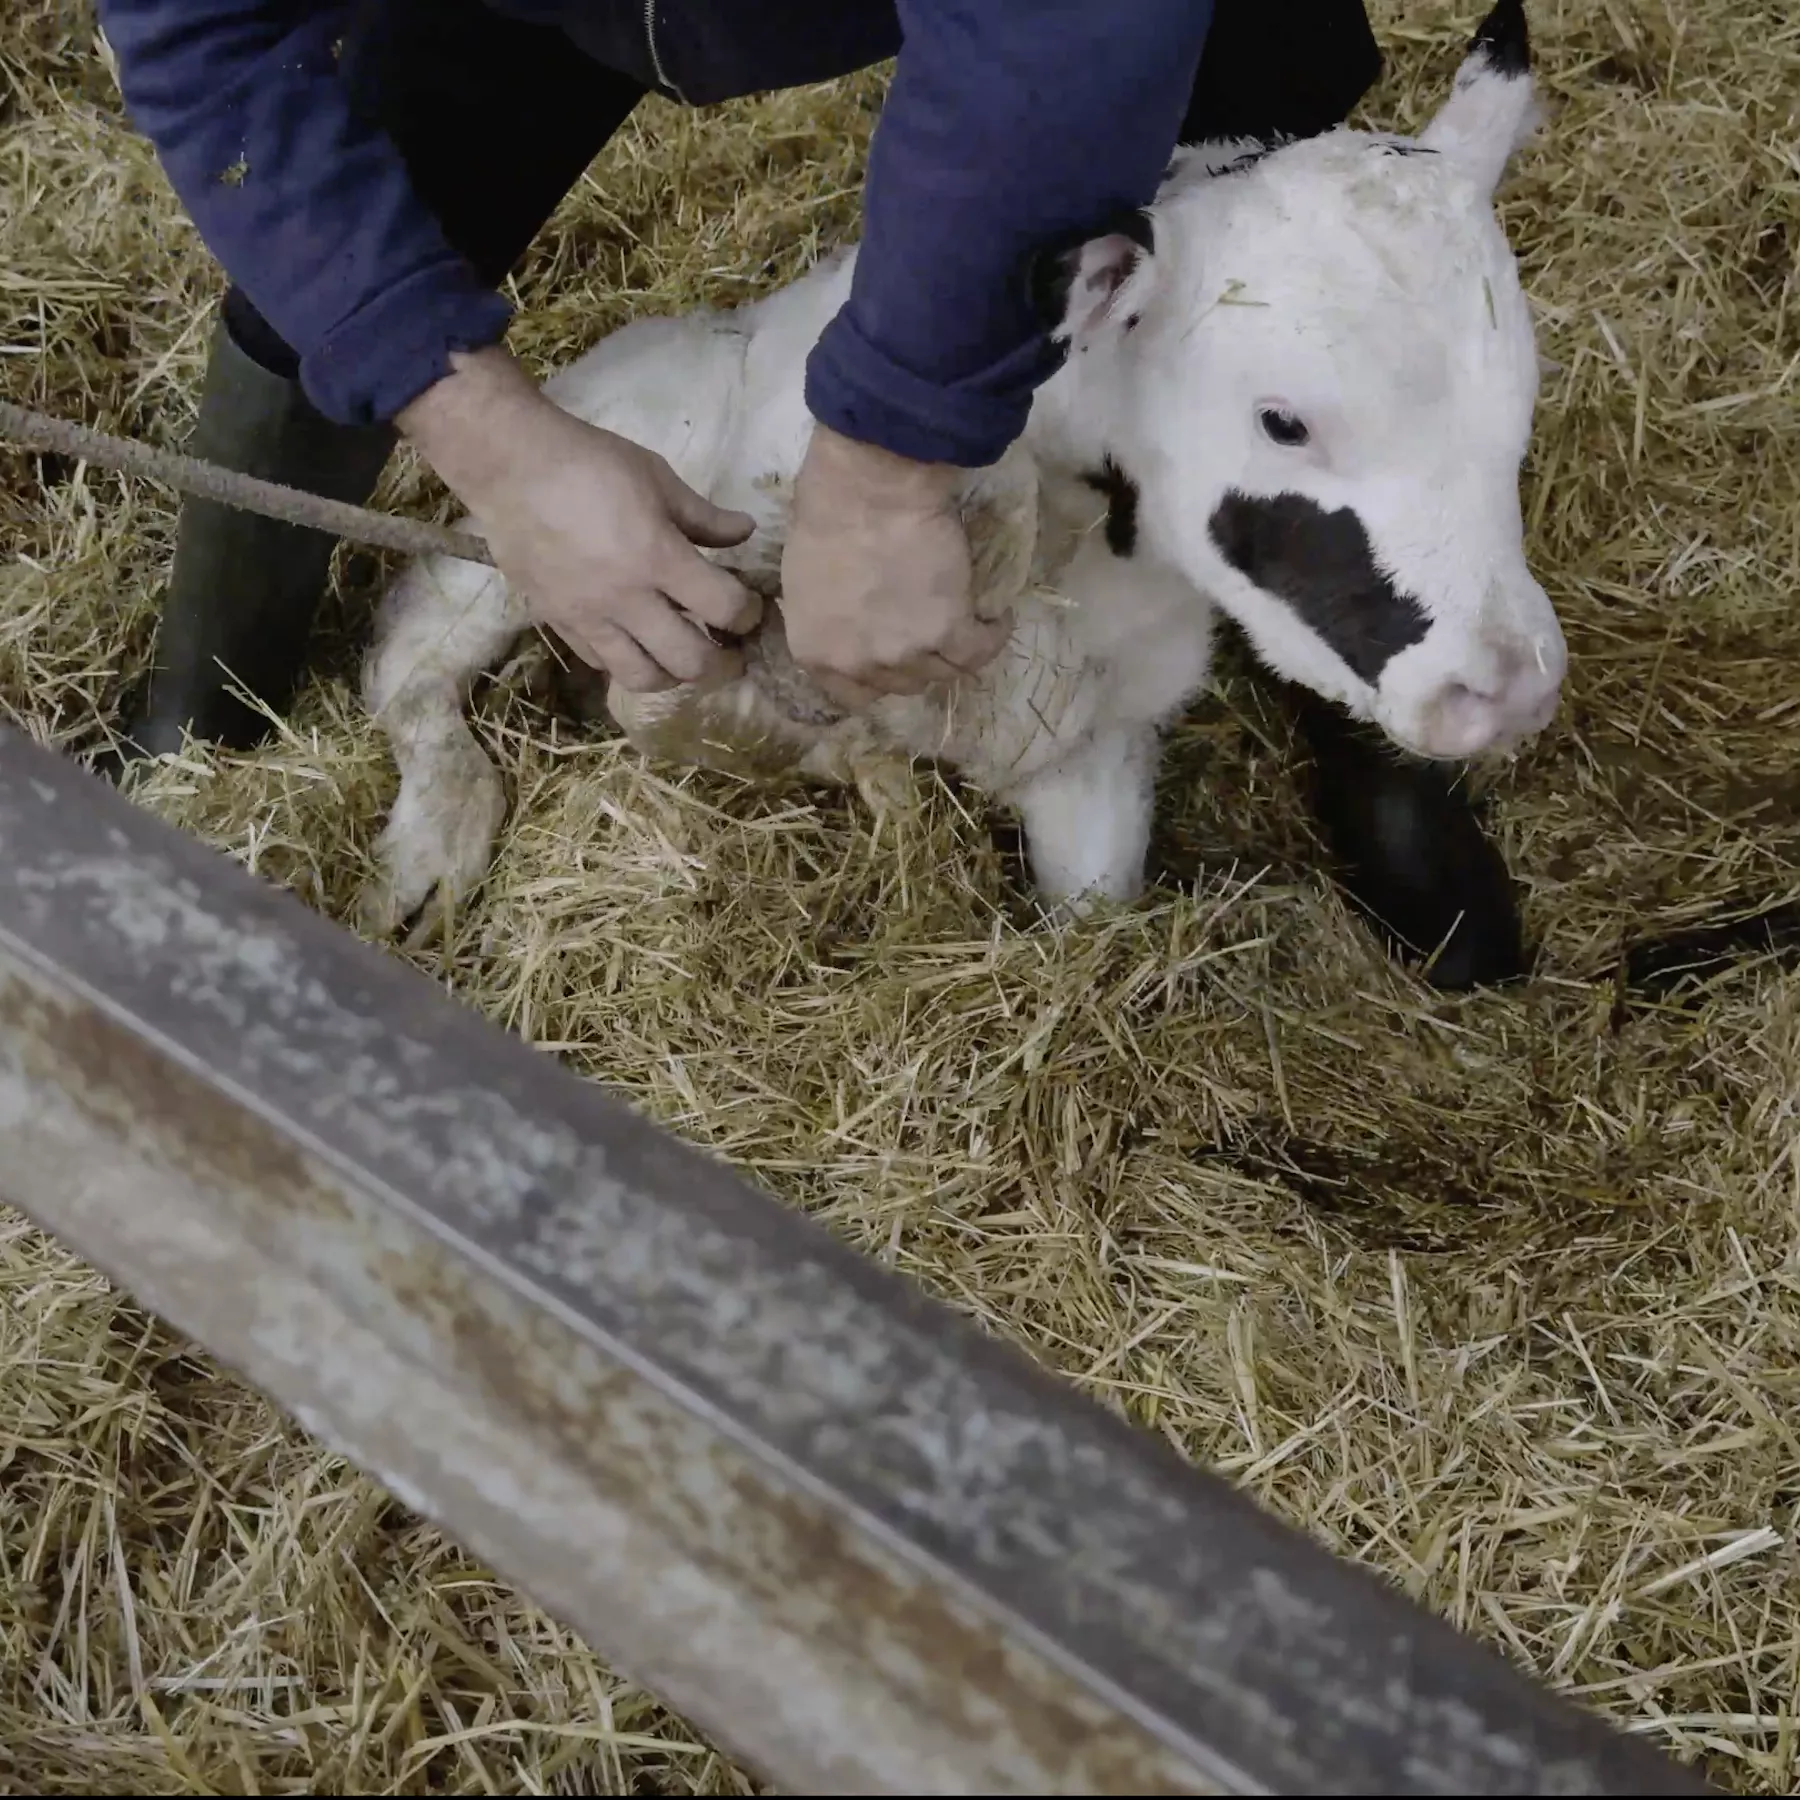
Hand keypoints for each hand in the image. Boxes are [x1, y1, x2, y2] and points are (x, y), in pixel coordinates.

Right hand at [398, 345, 760, 691]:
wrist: (510, 466)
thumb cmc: (590, 462)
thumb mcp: (657, 478)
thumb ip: (704, 517)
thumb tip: (744, 532)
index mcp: (657, 557)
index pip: (724, 608)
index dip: (749, 614)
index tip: (752, 609)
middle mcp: (625, 598)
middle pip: (690, 662)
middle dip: (722, 663)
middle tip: (731, 651)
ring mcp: (588, 617)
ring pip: (643, 678)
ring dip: (674, 675)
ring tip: (684, 657)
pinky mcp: (558, 622)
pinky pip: (601, 663)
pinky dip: (629, 662)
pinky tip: (640, 645)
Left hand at [779, 423, 1010, 711]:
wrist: (868, 491)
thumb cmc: (827, 517)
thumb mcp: (805, 583)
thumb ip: (828, 619)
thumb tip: (849, 624)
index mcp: (817, 654)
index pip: (854, 694)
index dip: (878, 677)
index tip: (892, 656)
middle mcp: (859, 664)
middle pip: (903, 684)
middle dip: (917, 663)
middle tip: (930, 632)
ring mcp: (904, 652)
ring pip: (943, 673)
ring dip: (957, 652)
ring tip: (971, 624)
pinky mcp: (948, 631)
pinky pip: (978, 651)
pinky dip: (992, 637)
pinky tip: (997, 620)